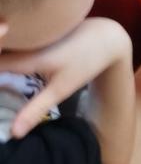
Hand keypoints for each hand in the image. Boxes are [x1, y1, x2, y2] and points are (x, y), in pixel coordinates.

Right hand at [0, 19, 131, 139]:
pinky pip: (11, 38)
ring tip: (4, 78)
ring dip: (0, 54)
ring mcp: (27, 32)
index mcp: (26, 57)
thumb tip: (13, 134)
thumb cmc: (85, 63)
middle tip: (2, 84)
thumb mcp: (61, 89)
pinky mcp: (32, 29)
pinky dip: (5, 46)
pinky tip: (5, 56)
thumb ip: (35, 110)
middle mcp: (23, 40)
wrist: (106, 36)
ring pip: (2, 42)